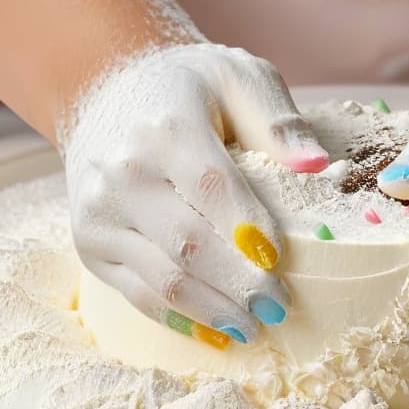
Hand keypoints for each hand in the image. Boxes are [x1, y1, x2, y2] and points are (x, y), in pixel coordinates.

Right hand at [62, 43, 328, 343]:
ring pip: (162, 278)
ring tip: (255, 326)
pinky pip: (136, 293)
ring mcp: (101, 214)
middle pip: (187, 243)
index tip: (281, 259)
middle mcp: (122, 172)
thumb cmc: (186, 86)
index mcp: (165, 128)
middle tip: (280, 306)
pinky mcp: (91, 244)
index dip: (249, 228)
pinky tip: (215, 331)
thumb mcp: (237, 77)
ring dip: (213, 310)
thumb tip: (317, 165)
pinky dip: (179, 317)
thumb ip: (277, 120)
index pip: (212, 187)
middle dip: (239, 283)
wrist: (103, 89)